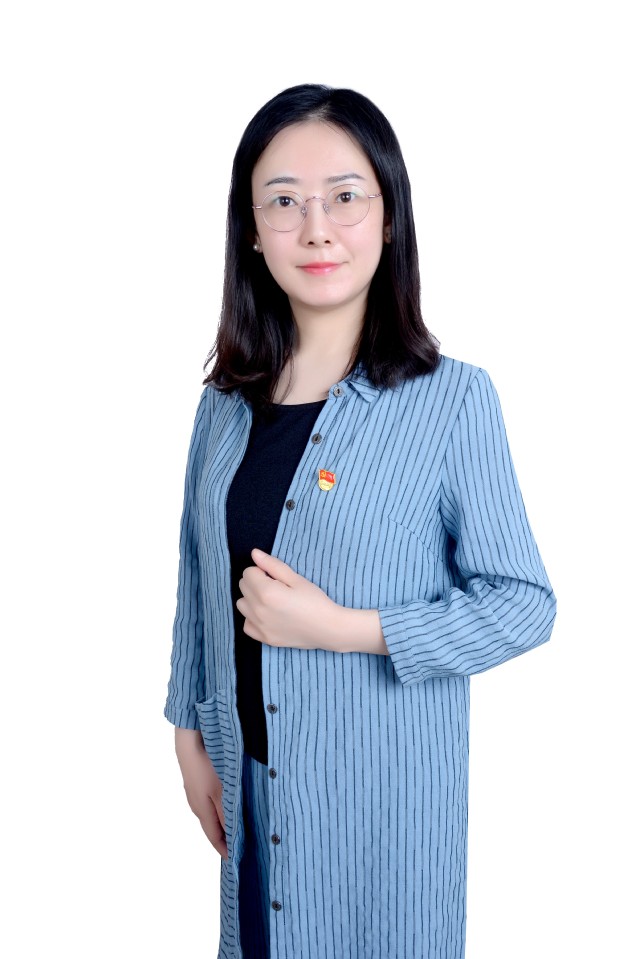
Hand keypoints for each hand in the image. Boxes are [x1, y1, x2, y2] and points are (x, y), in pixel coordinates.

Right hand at [174, 728, 227, 859]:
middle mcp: (196, 804)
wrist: (189, 741)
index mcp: (201, 810)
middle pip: (212, 826)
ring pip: (210, 813)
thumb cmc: (206, 766)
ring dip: (222, 821)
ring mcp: (194, 792)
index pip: (214, 837)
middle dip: (225, 836)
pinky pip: (208, 801)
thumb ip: (227, 813)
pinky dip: (218, 807)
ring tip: (237, 825)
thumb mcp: (221, 791)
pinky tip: (227, 801)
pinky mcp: (196, 781)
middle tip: (240, 844)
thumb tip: (231, 835)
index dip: (224, 849)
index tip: (235, 860)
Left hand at [236, 548, 341, 650]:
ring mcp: (260, 626)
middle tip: (276, 587)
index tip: (276, 577)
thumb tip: (254, 553)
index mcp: (267, 592)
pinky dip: (253, 618)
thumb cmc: (315, 601)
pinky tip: (268, 616)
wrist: (328, 629)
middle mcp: (258, 610)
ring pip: (241, 605)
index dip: (262, 570)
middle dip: (256, 582)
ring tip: (271, 601)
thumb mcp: (296, 579)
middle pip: (243, 587)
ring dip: (252, 599)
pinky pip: (246, 624)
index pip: (248, 572)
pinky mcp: (264, 638)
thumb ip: (272, 565)